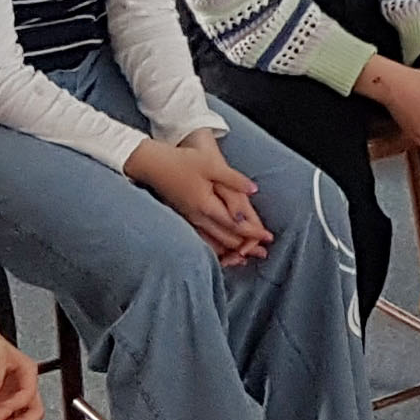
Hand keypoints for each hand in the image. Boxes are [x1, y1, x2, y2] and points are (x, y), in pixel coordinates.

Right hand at [126, 131, 274, 264]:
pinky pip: (202, 239)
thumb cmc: (181, 161)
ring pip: (213, 243)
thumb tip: (254, 190)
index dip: (253, 232)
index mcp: (206, 206)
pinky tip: (220, 250)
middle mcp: (198, 217)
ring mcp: (190, 219)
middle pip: (226, 239)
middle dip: (246, 246)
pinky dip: (215, 248)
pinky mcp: (184, 217)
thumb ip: (234, 179)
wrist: (151, 164)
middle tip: (262, 252)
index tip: (268, 238)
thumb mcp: (211, 165)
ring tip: (245, 257)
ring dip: (231, 251)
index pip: (235, 225)